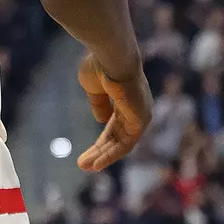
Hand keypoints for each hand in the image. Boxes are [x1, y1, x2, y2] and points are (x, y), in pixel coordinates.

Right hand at [76, 52, 152, 171]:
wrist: (111, 57)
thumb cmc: (100, 66)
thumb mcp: (94, 88)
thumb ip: (98, 104)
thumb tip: (101, 120)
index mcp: (125, 100)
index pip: (113, 126)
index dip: (100, 141)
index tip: (85, 153)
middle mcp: (137, 109)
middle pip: (117, 137)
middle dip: (99, 152)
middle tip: (82, 164)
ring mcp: (141, 115)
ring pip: (122, 144)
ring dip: (103, 157)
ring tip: (84, 167)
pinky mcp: (141, 120)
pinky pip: (126, 144)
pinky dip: (110, 155)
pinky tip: (95, 164)